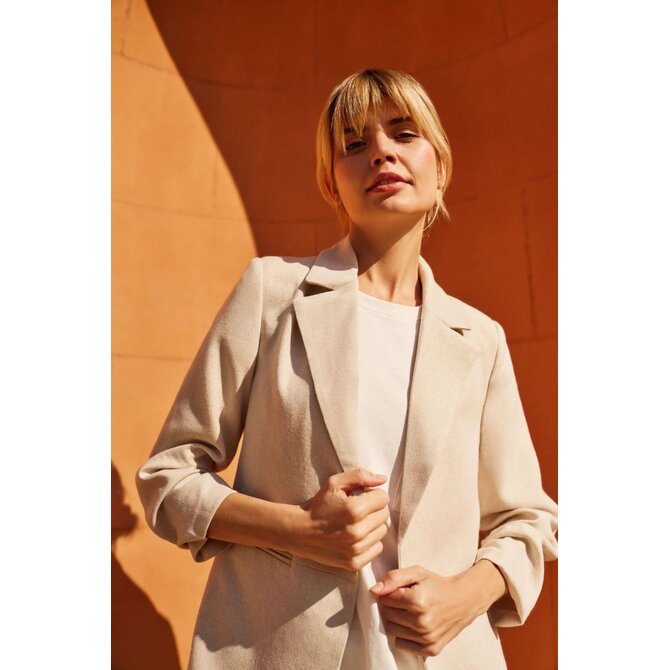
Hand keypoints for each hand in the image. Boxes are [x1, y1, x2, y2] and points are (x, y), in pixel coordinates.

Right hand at [294, 468, 389, 570]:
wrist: (299, 532)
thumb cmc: (318, 505)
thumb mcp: (334, 483)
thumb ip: (360, 476)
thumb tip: (383, 479)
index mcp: (355, 509)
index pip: (383, 498)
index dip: (373, 495)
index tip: (362, 497)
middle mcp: (357, 531)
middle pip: (384, 515)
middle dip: (374, 509)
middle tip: (358, 510)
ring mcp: (356, 549)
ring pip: (382, 532)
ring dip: (372, 526)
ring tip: (356, 523)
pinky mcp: (354, 563)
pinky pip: (377, 549)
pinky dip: (370, 542)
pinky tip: (356, 537)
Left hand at [370, 563, 501, 657]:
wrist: (464, 600)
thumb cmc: (437, 584)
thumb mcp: (417, 572)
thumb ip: (394, 578)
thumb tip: (374, 590)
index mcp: (417, 600)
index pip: (384, 599)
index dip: (389, 593)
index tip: (400, 591)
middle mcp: (422, 622)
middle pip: (387, 616)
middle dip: (392, 606)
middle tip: (405, 601)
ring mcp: (427, 638)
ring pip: (392, 631)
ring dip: (397, 621)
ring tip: (410, 612)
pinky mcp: (431, 649)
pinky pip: (402, 645)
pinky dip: (404, 635)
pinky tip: (414, 625)